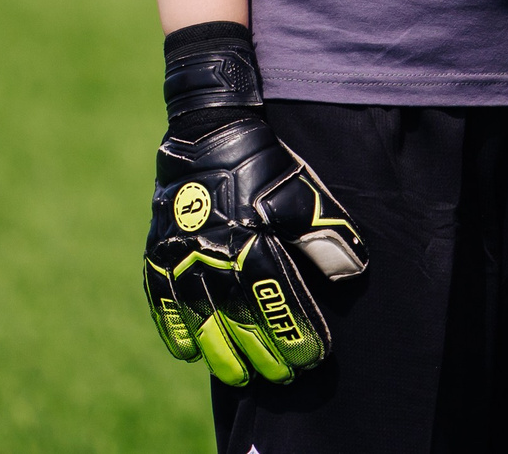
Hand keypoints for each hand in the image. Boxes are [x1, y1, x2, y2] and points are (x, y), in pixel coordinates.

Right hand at [143, 31, 365, 386]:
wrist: (208, 130)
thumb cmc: (266, 164)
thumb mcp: (305, 192)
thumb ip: (326, 234)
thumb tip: (349, 274)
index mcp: (254, 236)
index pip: (279, 298)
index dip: (297, 332)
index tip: (313, 358)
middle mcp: (215, 250)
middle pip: (241, 317)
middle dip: (263, 352)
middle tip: (281, 378)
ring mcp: (181, 252)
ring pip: (201, 317)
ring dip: (220, 352)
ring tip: (238, 377)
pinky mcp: (158, 250)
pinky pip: (161, 300)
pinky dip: (175, 330)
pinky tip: (189, 354)